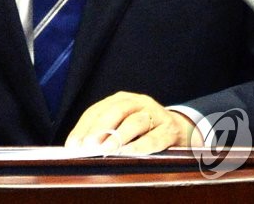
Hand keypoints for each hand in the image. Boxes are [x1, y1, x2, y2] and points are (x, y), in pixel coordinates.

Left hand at [65, 91, 204, 154]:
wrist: (180, 129)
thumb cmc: (145, 129)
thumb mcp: (124, 125)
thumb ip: (105, 132)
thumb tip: (79, 147)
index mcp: (122, 100)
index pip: (97, 110)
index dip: (84, 127)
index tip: (73, 144)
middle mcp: (138, 103)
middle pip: (116, 111)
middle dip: (100, 128)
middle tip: (88, 145)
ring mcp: (155, 114)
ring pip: (136, 122)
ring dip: (119, 136)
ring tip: (106, 149)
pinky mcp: (170, 130)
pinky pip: (154, 137)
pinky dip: (141, 146)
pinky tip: (129, 153)